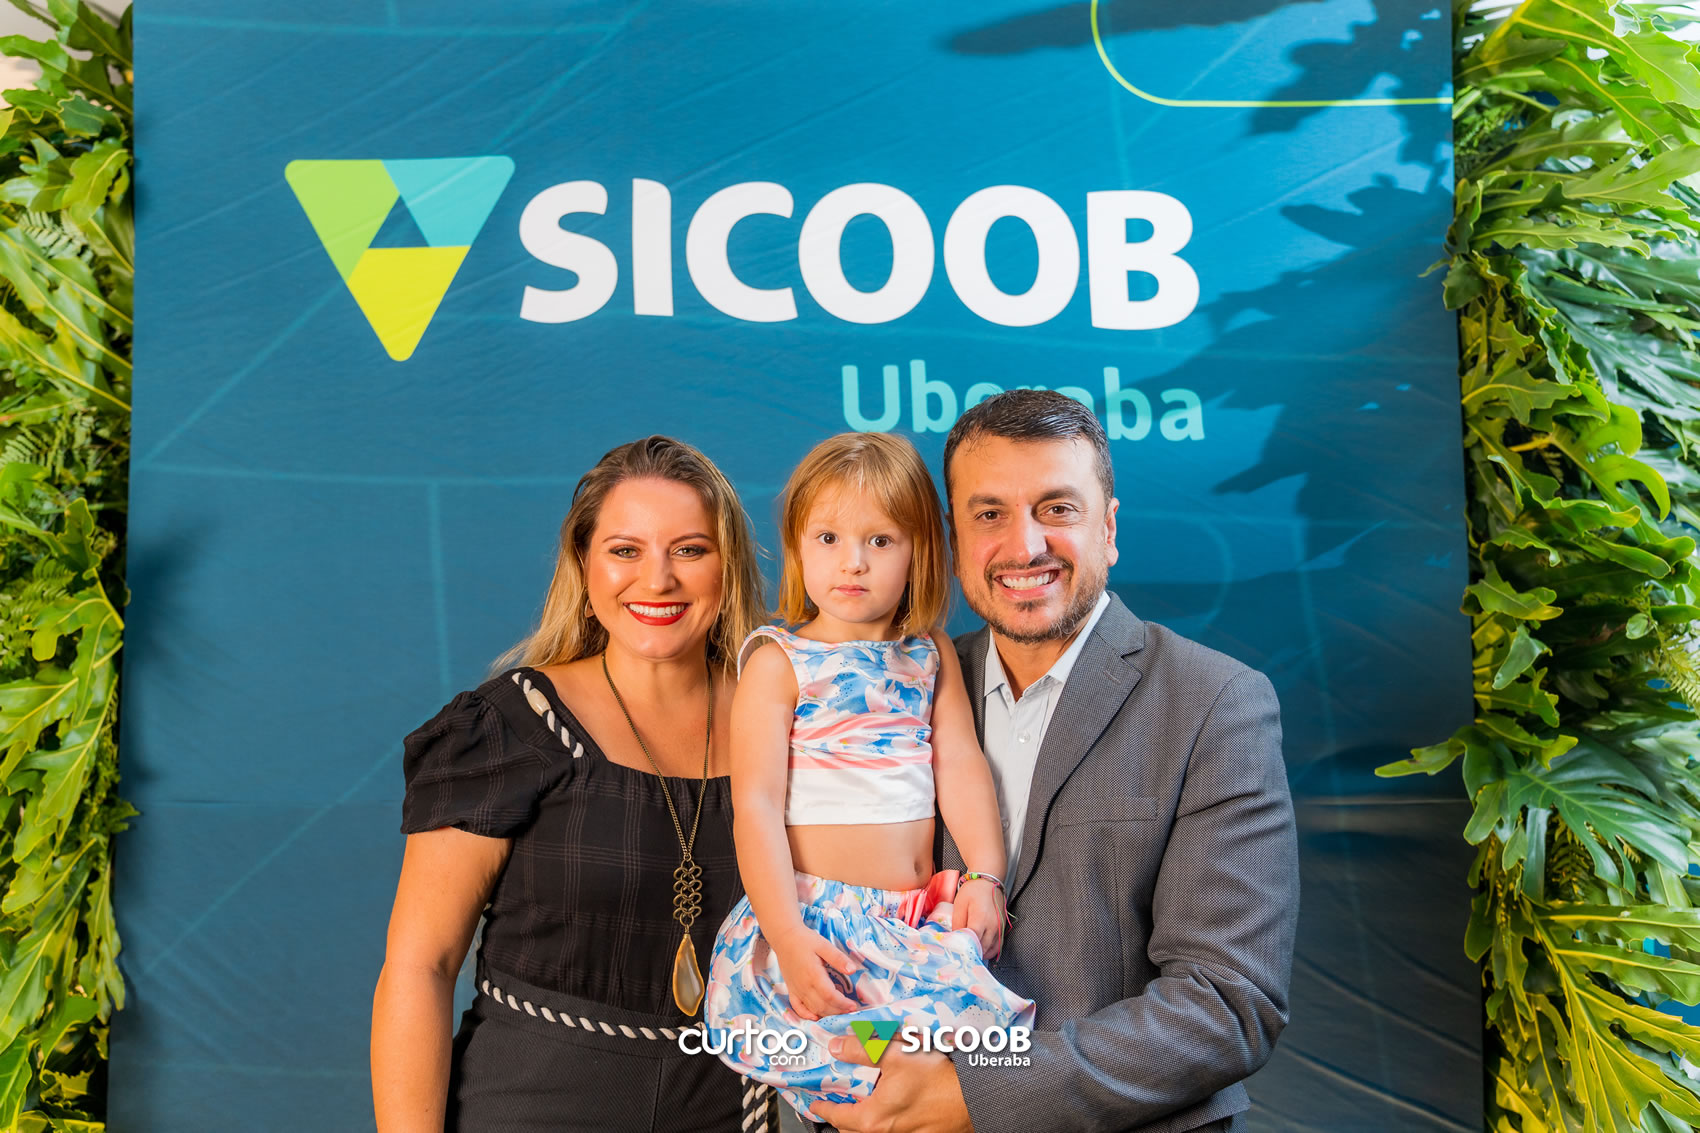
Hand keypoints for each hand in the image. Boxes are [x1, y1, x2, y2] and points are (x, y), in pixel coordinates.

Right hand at [771, 925, 858, 1019]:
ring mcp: (796, 989)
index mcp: (813, 975)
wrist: (784, 938)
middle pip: (823, 1006)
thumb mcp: (824, 945)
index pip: (830, 996)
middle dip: (838, 1011)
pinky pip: (798, 1007)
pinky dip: (807, 1015)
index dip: (843, 1004)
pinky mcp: (791, 990)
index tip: (854, 1006)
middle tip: (850, 1010)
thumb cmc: (805, 940)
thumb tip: (853, 970)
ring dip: (827, 1014)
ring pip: (812, 1009)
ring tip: (840, 1012)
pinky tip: (816, 1017)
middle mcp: (804, 986)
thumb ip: (838, 958)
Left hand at [812, 1035, 971, 1131]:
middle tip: (837, 1103)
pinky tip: (892, 1108)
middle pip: (853, 1132)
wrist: (977, 1096)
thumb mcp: (896, 1052)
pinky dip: (885, 1124)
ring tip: (863, 1105)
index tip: (814, 1104)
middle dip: (841, 1119)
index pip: (837, 1117)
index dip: (823, 1108)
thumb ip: (861, 1049)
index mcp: (874, 1118)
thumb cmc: (939, 1077)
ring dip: (864, 1122)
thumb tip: (835, 1047)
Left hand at [954, 878, 1002, 961]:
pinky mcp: (1002, 928)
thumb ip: (957, 923)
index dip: (963, 948)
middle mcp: (993, 926)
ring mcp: (1000, 928)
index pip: (972, 942)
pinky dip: (989, 951)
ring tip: (969, 953)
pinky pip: (997, 946)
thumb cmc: (973, 890)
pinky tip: (980, 949)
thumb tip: (955, 938)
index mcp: (981, 919)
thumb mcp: (960, 904)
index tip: (954, 951)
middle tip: (960, 955)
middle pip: (982, 948)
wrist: (988, 880)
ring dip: (980, 954)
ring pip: (991, 950)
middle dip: (971, 953)